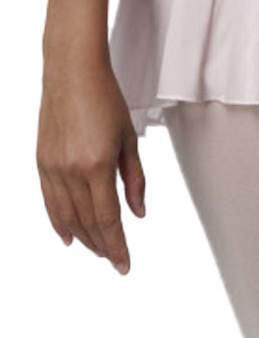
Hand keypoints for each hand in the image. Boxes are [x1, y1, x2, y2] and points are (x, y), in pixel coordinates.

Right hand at [37, 59, 145, 273]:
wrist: (72, 74)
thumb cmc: (105, 99)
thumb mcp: (128, 138)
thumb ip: (134, 178)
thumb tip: (138, 213)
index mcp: (97, 165)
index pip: (108, 219)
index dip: (117, 244)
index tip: (124, 264)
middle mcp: (70, 172)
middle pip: (87, 222)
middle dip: (102, 245)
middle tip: (115, 259)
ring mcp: (52, 169)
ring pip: (66, 217)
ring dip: (82, 237)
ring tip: (97, 250)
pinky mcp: (41, 163)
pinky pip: (49, 202)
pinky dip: (59, 221)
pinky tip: (68, 235)